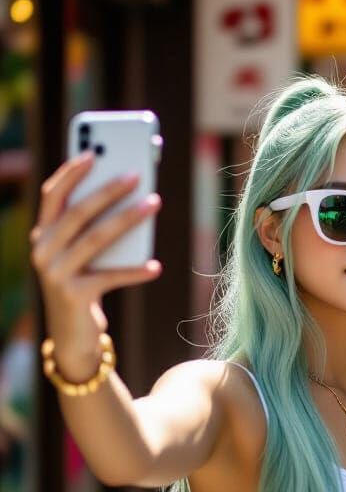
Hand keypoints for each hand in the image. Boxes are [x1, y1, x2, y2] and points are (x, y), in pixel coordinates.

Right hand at [30, 152, 161, 374]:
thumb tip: (136, 198)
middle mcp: (43, 251)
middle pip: (77, 212)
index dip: (71, 172)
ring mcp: (55, 274)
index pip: (52, 195)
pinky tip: (156, 265)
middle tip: (137, 174)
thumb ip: (97, 231)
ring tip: (154, 203)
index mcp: (43, 235)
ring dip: (128, 219)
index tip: (94, 152)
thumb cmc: (87, 287)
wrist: (73, 339)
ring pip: (95, 238)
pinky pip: (110, 276)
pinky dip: (135, 270)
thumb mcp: (87, 257)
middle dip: (108, 190)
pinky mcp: (73, 295)